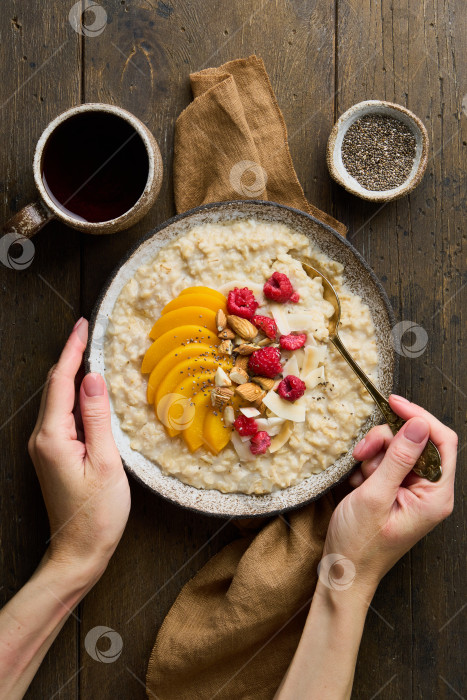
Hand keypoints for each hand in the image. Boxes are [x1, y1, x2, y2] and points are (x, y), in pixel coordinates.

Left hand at [28, 318, 130, 581]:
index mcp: (53, 437)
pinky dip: (75, 396)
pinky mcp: (53, 455)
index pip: (61, 381)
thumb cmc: (97, 514)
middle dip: (71, 356)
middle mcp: (42, 438)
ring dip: (73, 375)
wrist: (79, 552)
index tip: (83, 325)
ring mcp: (45, 447)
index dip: (73, 350)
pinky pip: (63, 416)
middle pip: (55, 386)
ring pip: (58, 400)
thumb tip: (93, 378)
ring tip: (91, 353)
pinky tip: (90, 392)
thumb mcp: (106, 463)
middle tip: (89, 331)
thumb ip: (98, 418)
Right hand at [321, 395, 456, 598]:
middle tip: (362, 454)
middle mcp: (430, 491)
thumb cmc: (359, 543)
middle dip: (385, 442)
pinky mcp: (397, 491)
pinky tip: (359, 485)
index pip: (442, 441)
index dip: (419, 417)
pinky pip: (386, 463)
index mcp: (436, 495)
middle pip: (415, 442)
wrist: (344, 572)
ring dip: (374, 455)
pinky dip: (369, 467)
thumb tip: (418, 424)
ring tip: (359, 478)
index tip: (393, 403)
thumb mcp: (375, 495)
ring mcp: (413, 491)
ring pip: (397, 449)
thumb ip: (399, 457)